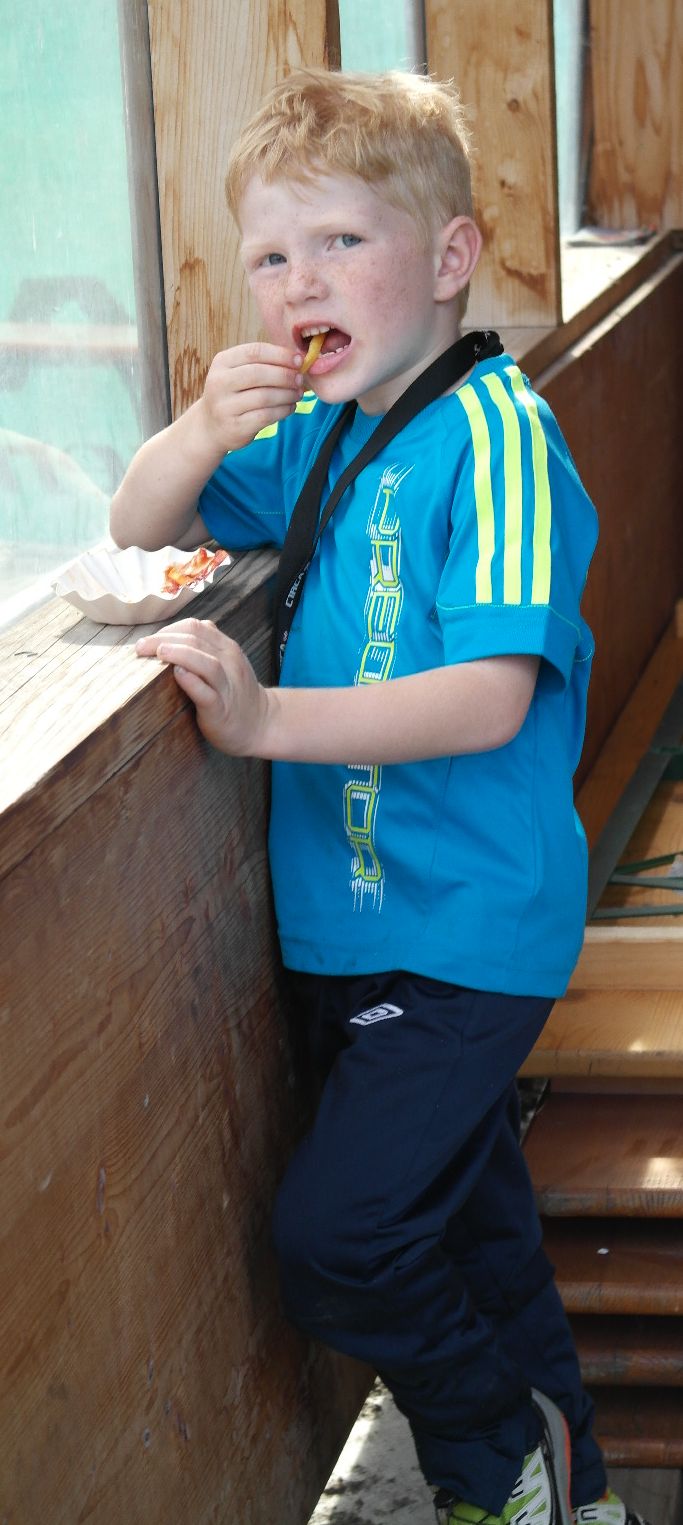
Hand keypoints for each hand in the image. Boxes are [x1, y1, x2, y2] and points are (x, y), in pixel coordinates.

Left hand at [136, 618, 271, 755]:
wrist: (261, 724)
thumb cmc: (233, 693)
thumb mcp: (224, 663)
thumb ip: (203, 649)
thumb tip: (165, 640)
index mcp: (226, 648)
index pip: (196, 627)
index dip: (169, 629)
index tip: (149, 640)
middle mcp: (230, 662)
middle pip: (197, 640)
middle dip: (164, 639)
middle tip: (141, 646)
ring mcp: (228, 686)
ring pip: (207, 663)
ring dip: (180, 654)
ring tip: (158, 653)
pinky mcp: (222, 709)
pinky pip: (208, 693)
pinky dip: (192, 682)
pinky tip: (178, 675)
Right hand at [199, 341, 303, 454]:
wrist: (211, 427)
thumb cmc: (234, 395)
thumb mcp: (239, 373)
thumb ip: (263, 364)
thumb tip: (298, 360)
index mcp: (222, 362)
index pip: (255, 352)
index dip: (281, 355)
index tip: (299, 360)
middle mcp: (219, 383)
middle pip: (259, 373)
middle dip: (285, 375)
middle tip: (300, 379)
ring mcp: (225, 406)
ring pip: (265, 396)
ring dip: (287, 394)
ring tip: (298, 394)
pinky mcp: (235, 426)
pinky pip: (266, 416)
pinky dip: (283, 410)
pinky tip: (290, 407)